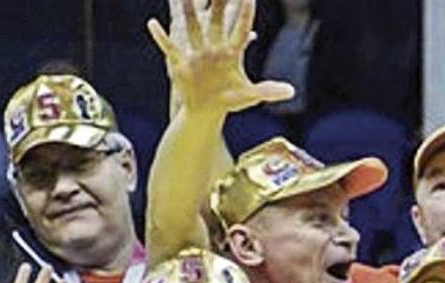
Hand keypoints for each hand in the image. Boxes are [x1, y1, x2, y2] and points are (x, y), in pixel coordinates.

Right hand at [147, 0, 293, 114]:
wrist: (205, 110)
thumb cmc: (228, 100)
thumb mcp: (249, 95)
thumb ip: (268, 91)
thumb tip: (292, 92)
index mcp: (231, 52)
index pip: (241, 28)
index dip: (245, 13)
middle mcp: (213, 47)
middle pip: (215, 20)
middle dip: (217, 2)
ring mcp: (196, 53)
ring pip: (191, 26)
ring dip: (188, 11)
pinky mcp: (180, 63)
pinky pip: (169, 47)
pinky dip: (161, 37)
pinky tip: (153, 24)